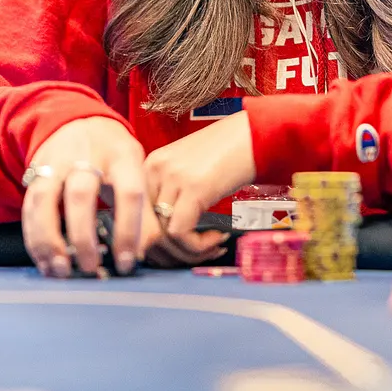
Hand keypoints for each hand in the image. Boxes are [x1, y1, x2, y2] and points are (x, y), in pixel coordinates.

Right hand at [23, 117, 146, 277]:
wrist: (77, 120)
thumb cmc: (114, 155)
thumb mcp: (135, 169)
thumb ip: (139, 208)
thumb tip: (137, 256)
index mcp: (122, 155)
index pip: (129, 193)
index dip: (128, 231)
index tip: (126, 263)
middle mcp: (87, 155)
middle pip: (81, 195)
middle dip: (83, 236)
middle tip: (90, 268)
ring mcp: (56, 162)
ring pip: (45, 200)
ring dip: (49, 240)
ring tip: (60, 271)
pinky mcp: (34, 172)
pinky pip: (29, 207)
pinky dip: (34, 238)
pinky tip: (45, 262)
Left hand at [141, 111, 256, 265]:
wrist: (255, 134)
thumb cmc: (228, 153)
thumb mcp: (190, 170)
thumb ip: (173, 194)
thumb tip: (167, 235)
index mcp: (150, 166)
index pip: (136, 216)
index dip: (154, 243)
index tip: (176, 251)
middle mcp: (155, 170)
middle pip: (145, 229)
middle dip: (169, 253)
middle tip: (194, 256)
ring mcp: (173, 177)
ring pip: (162, 235)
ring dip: (187, 253)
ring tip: (212, 247)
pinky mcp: (193, 188)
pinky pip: (181, 233)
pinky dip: (198, 246)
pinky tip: (218, 237)